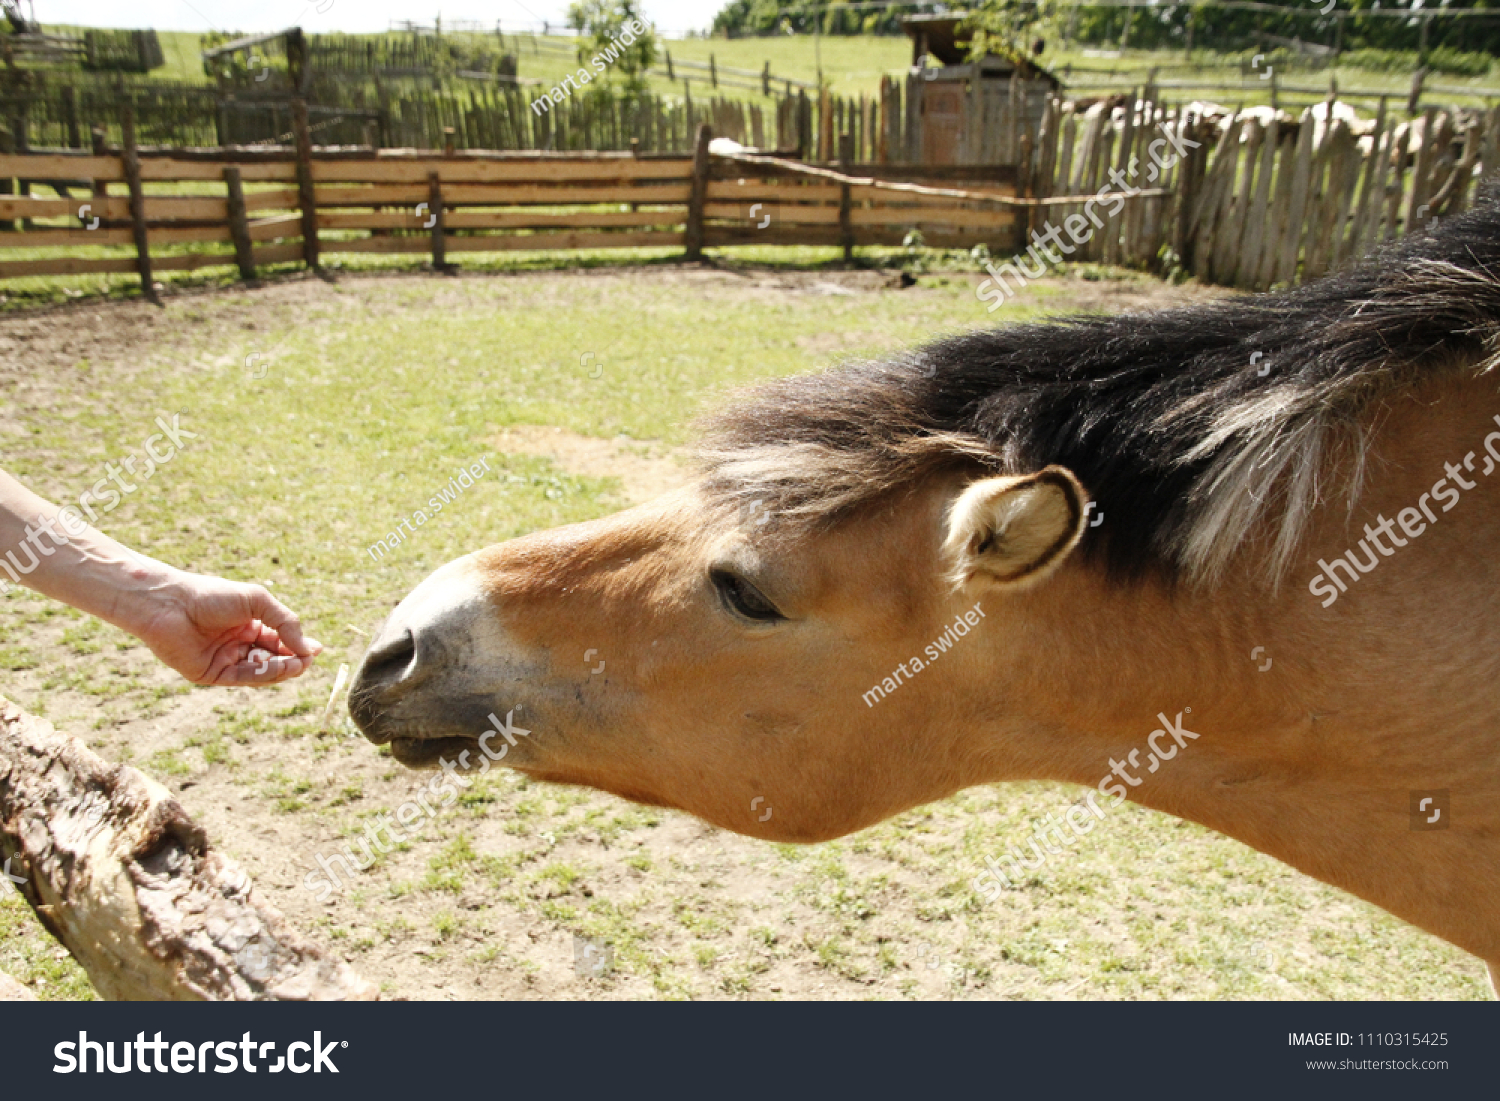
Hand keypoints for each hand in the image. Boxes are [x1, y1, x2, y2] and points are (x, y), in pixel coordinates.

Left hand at [131, 570, 322, 686]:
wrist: (170, 604)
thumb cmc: (211, 595)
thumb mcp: (257, 601)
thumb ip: (285, 623)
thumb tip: (311, 649)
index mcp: (249, 624)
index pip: (280, 640)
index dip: (298, 646)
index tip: (317, 650)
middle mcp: (238, 643)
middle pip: (274, 658)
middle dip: (293, 660)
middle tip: (307, 660)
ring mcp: (226, 659)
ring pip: (262, 671)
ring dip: (282, 669)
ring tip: (297, 664)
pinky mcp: (213, 674)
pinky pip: (244, 678)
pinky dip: (263, 674)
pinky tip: (278, 667)